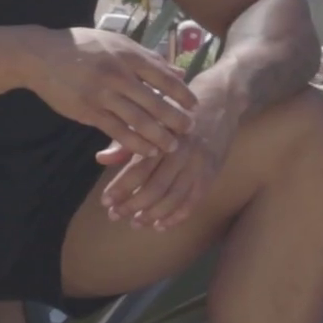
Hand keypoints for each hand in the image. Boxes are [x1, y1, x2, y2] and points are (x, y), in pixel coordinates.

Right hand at [27, 28, 197, 157]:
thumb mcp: (116, 42)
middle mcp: (118, 75)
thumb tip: (178, 71)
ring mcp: (103, 95)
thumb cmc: (82, 46)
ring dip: (158, 136)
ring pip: (138, 120)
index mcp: (128, 55)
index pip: (163, 77)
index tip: (194, 105)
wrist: (41, 56)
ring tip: (171, 146)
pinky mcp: (88, 111)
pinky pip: (117, 131)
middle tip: (189, 130)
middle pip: (155, 102)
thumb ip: (147, 57)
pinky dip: (134, 143)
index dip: (182, 94)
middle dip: (175, 119)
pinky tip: (147, 150)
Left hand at [96, 95, 236, 231]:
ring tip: (135, 223)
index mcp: (163, 137)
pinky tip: (161, 225)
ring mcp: (199, 165)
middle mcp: (182, 153)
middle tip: (114, 215)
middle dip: (133, 206)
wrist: (222, 97)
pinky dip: (176, 216)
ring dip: (153, 215)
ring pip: (174, 198)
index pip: (138, 169)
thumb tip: (101, 159)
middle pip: (155, 188)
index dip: (121, 188)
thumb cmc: (177, 107)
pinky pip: (193, 201)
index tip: (105, 202)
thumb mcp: (151, 116)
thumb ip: (127, 140)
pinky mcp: (211, 173)